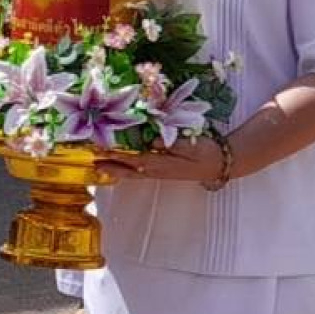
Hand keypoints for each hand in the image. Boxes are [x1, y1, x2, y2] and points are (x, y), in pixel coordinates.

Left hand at [97, 136, 225, 182]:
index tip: (103, 151)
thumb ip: (174, 144)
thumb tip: (154, 141)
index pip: (135, 160)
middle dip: (111, 166)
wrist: (221, 164)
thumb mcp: (194, 146)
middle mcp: (158, 171)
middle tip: (93, 162)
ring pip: (133, 172)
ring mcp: (161, 172)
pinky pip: (140, 171)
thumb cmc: (207, 153)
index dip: (119, 156)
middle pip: (129, 170)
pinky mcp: (164, 169)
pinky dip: (127, 168)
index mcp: (164, 164)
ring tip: (100, 164)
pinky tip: (122, 165)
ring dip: (116, 168)